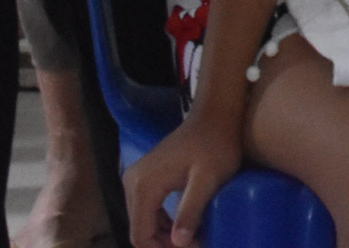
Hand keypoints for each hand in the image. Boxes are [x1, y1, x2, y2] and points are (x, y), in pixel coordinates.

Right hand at [124, 113, 239, 247]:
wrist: (215, 115)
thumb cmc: (216, 144)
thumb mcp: (208, 179)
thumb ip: (190, 210)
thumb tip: (178, 244)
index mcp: (143, 186)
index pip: (141, 235)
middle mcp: (132, 182)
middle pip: (140, 229)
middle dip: (165, 244)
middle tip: (196, 245)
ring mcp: (137, 178)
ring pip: (143, 221)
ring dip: (165, 235)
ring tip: (194, 239)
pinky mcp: (146, 176)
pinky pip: (148, 209)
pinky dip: (164, 222)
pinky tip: (185, 225)